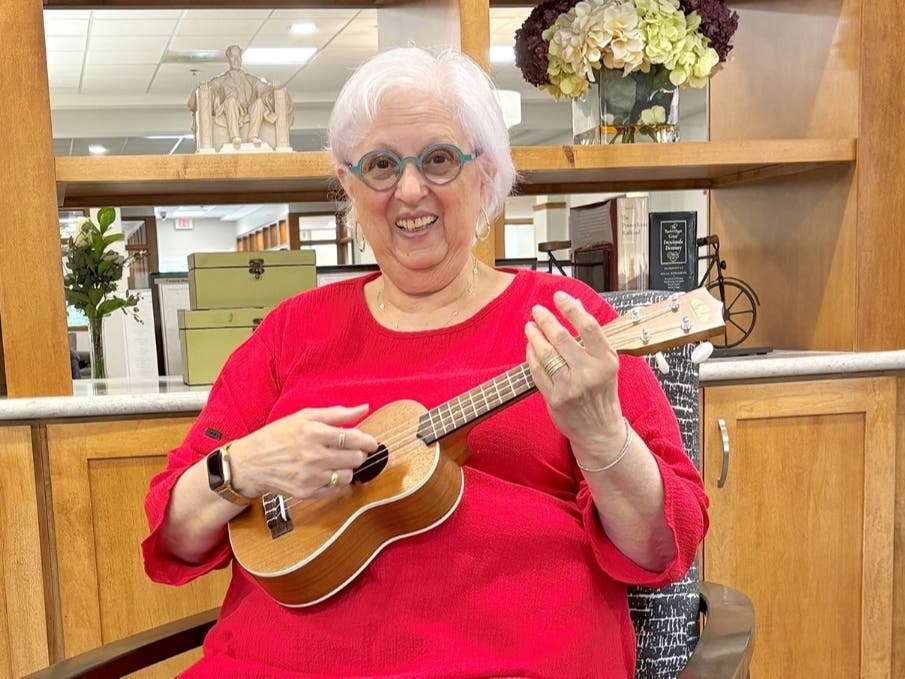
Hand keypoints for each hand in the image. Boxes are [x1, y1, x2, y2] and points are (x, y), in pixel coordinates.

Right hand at [227, 404, 377, 499]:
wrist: (250, 463)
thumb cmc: (277, 436)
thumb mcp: (304, 417)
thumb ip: (337, 413)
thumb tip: (364, 408)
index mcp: (313, 433)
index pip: (354, 438)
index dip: (367, 441)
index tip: (371, 442)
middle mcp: (313, 455)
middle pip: (355, 458)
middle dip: (358, 454)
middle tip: (352, 451)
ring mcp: (310, 476)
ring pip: (348, 476)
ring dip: (348, 469)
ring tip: (338, 462)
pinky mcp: (306, 492)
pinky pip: (335, 490)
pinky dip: (336, 482)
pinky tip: (327, 473)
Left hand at [525, 291, 625, 450]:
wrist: (600, 431)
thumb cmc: (603, 393)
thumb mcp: (608, 366)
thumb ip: (593, 341)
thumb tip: (574, 309)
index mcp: (607, 361)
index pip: (588, 327)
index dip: (571, 308)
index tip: (559, 297)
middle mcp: (589, 373)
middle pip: (562, 337)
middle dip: (545, 319)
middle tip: (537, 311)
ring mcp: (570, 387)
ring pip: (546, 354)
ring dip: (534, 336)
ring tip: (530, 326)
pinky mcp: (554, 399)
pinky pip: (537, 371)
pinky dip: (531, 356)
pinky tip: (530, 347)